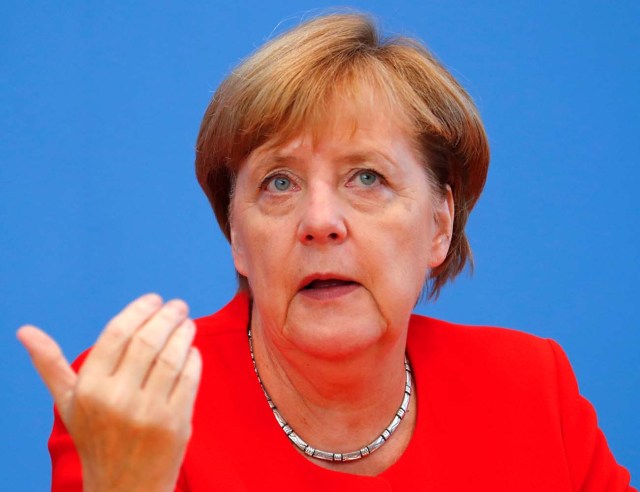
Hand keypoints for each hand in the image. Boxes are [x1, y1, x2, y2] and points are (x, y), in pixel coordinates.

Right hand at [17, 294, 201, 491]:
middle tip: (178, 305)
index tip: (154, 299)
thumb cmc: (96, 437)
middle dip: (167, 316)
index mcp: (89, 389)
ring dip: (184, 333)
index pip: (117, 334)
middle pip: (148, 340)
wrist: (123, 488)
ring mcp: (149, 413)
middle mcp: (117, 399)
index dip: (139, 310)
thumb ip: (51, 365)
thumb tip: (25, 331)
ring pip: (173, 357)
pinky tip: (192, 351)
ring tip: (187, 324)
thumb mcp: (69, 403)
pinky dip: (194, 359)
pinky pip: (190, 378)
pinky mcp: (176, 424)